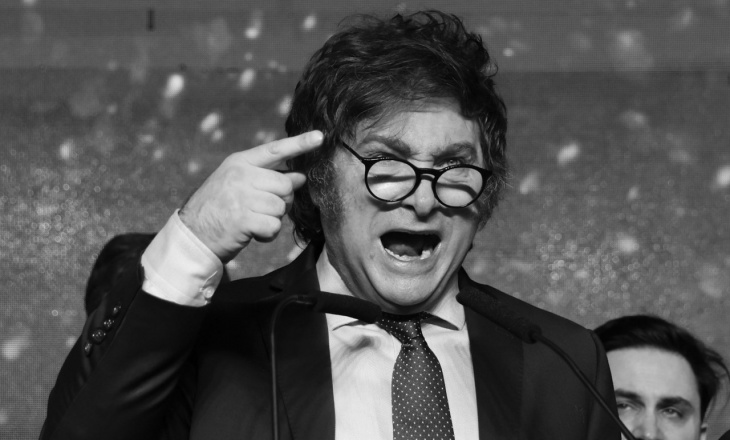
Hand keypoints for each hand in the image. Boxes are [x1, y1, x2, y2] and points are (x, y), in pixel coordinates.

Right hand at [179, 130, 323, 262]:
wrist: (192, 234)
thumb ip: (267, 178)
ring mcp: (241, 196)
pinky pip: (274, 226)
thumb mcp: (238, 184)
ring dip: (272, 220)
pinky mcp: (244, 219)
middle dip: (280, 202)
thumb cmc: (219, 209)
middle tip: (261, 210)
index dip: (299, 144)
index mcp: (239, 162)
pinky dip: (268, 234)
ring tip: (252, 221)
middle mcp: (241, 175)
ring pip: (281, 207)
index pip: (275, 150)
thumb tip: (300, 177)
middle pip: (285, 185)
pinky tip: (253, 233)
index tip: (320, 137)